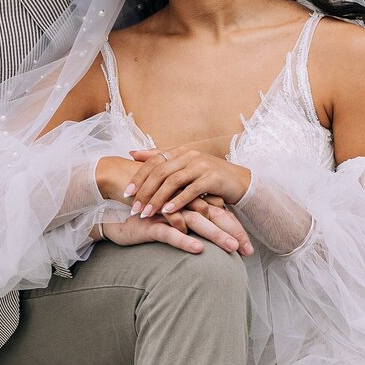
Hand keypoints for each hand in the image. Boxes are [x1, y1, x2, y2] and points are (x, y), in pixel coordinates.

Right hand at [98, 198, 252, 255]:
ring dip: (216, 235)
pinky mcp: (151, 222)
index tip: (248, 248)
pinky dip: (184, 239)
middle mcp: (182, 203)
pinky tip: (198, 249)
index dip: (234, 229)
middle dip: (233, 234)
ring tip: (232, 249)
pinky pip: (170, 231)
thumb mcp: (168, 213)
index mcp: (188, 200)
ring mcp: (167, 211)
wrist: (111, 193)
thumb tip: (204, 230)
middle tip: (249, 251)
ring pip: (197, 223)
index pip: (218, 213)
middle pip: (214, 217)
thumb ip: (186, 216)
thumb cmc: (142, 207)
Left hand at [125, 148, 251, 219]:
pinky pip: (191, 190)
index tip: (126, 193)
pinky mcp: (212, 178)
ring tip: (146, 213)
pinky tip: (167, 212)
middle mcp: (189, 155)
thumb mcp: (184, 165)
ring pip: (173, 181)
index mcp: (180, 151)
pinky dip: (178, 201)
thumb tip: (132, 152)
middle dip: (144, 191)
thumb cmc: (208, 176)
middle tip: (133, 207)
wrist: (239, 181)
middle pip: (160, 171)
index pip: (153, 161)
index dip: (138, 177)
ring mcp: (201, 165)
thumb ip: (160, 158)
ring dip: (157, 199)